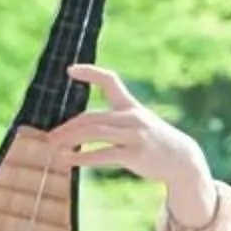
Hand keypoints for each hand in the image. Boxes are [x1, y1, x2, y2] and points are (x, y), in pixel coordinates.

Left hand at [52, 66, 216, 228]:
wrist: (181, 158)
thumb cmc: (152, 141)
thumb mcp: (137, 123)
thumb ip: (112, 121)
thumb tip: (78, 127)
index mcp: (130, 105)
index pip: (110, 81)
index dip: (90, 73)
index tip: (69, 69)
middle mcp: (132, 116)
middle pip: (91, 117)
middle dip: (67, 127)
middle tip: (49, 137)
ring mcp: (134, 134)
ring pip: (95, 133)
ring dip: (70, 140)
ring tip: (54, 148)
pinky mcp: (134, 154)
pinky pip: (103, 154)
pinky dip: (83, 157)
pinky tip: (69, 161)